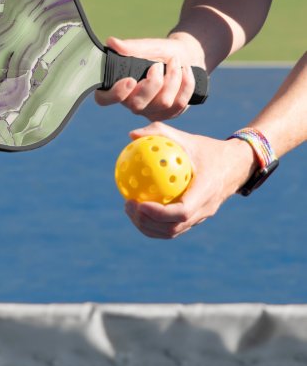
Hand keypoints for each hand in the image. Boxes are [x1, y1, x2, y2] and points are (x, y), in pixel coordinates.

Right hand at [95, 35, 204, 120]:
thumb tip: (111, 42)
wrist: (186, 56)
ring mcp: (150, 111)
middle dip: (153, 83)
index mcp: (119, 86)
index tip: (130, 80)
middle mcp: (131, 103)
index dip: (115, 94)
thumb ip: (131, 47)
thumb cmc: (161, 52)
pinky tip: (186, 71)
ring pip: (163, 103)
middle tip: (158, 65)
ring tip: (175, 62)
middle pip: (137, 105)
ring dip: (173, 78)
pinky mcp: (168, 114)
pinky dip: (186, 83)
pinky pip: (179, 104)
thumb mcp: (148, 46)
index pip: (104, 99)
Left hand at [123, 122, 257, 238]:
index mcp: (206, 191)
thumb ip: (160, 133)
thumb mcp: (187, 138)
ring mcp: (201, 217)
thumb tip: (132, 135)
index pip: (182, 212)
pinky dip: (154, 224)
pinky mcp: (196, 219)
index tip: (139, 203)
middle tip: (128, 205)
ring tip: (129, 209)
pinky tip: (138, 208)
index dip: (159, 213)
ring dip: (148, 226)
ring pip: (172, 232)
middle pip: (173, 228)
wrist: (236, 165)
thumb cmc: (208, 150)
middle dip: (147, 222)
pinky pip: (173, 227)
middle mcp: (205, 209)